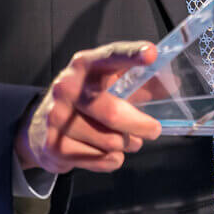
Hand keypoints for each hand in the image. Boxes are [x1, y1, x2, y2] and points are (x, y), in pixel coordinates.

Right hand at [15, 41, 163, 174]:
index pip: (110, 57)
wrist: (39, 128)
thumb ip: (142, 83)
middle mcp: (67, 87)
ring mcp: (57, 117)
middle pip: (114, 112)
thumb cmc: (86, 102)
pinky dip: (111, 160)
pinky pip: (100, 159)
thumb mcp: (109, 85)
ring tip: (123, 140)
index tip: (150, 53)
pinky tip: (104, 151)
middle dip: (140, 125)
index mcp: (85, 65)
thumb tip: (174, 84)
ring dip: (125, 144)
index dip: (131, 55)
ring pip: (110, 141)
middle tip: (153, 130)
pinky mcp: (54, 145)